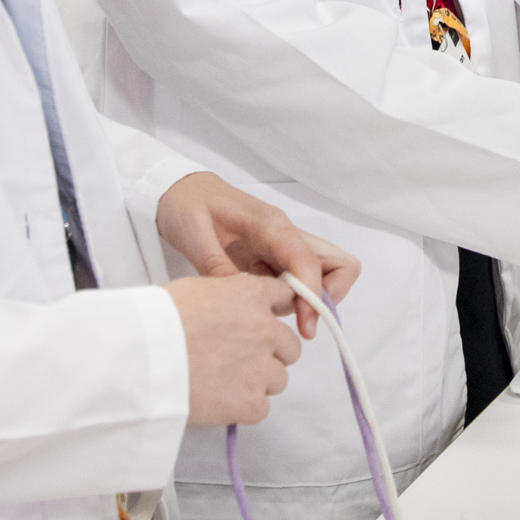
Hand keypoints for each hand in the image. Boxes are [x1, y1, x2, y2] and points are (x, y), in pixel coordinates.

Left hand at [155, 173, 359, 335]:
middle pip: (338, 265)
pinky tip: (258, 297)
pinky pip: (300, 280)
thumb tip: (244, 302)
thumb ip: (218, 269)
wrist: (181, 190)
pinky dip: (290, 297)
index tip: (305, 329)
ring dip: (304, 300)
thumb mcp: (194, 237)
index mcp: (271, 225)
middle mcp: (286, 234)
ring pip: (323, 275)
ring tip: (264, 304)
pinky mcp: (276, 256)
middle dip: (327, 297)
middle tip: (296, 319)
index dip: (314, 298)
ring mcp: (284, 245)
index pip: (311, 263)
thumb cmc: (188, 206)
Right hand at [165, 274, 301, 424]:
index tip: (264, 324)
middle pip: (289, 345)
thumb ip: (229, 298)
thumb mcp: (196, 290)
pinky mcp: (252, 402)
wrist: (138, 362)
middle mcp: (265, 329)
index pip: (285, 297)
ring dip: (257, 382)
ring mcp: (262, 367)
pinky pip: (261, 408)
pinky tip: (216, 399)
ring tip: (220, 382)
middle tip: (236, 360)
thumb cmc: (155, 325)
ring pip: (278, 378)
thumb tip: (237, 312)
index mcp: (250, 295)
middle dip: (269, 353)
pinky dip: (242, 408)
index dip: (272, 313)